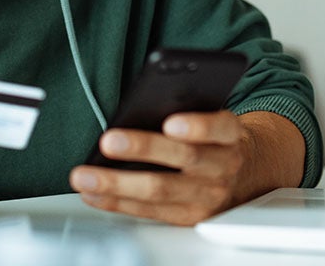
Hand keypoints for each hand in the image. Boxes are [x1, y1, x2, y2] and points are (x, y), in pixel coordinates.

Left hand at [68, 110, 246, 225]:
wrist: (239, 172)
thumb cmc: (210, 137)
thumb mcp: (207, 115)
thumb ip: (184, 108)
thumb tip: (137, 110)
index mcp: (229, 134)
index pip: (219, 127)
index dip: (197, 126)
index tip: (170, 121)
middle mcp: (223, 166)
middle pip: (183, 158)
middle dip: (143, 149)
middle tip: (108, 142)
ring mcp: (207, 195)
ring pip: (160, 190)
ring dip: (117, 183)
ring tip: (85, 175)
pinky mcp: (189, 216)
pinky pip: (149, 211)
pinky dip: (116, 202)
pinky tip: (93, 193)